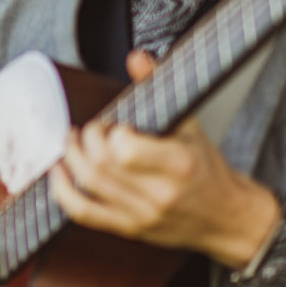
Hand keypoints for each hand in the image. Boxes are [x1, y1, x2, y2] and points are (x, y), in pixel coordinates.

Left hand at [47, 50, 280, 268]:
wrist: (226, 218)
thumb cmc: (206, 169)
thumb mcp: (190, 125)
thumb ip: (159, 88)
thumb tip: (137, 58)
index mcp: (178, 164)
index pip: (125, 149)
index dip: (110, 132)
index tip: (115, 124)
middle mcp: (159, 193)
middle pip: (101, 166)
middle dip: (86, 140)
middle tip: (91, 130)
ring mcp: (142, 215)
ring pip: (88, 186)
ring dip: (71, 158)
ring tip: (72, 142)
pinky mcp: (129, 229)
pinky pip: (84, 213)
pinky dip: (63, 191)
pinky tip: (59, 171)